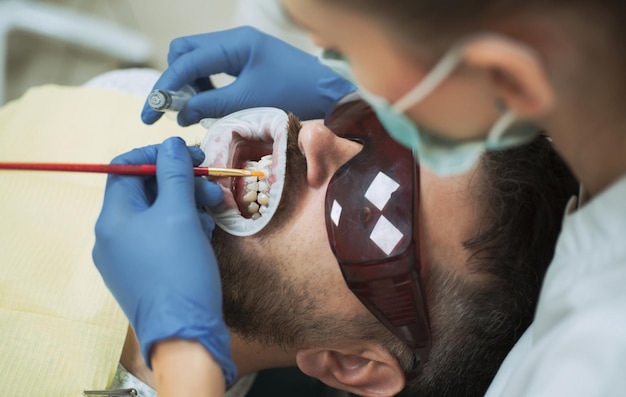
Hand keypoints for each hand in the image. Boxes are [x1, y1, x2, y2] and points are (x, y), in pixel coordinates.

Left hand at [92, 137, 235, 385]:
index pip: (126, 168)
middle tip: (211, 183)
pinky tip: (205, 232)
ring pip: (156, 214)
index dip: (157, 154)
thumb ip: (174, 174)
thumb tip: (171, 142)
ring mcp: (127, 257)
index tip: (189, 154)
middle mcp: (112, 236)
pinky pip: (160, 237)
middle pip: (145, 191)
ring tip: (213, 210)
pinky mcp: (144, 272)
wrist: (183, 332)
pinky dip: (182, 227)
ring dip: (186, 204)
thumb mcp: (179, 215)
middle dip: (180, 182)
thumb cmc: (179, 270)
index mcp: (113, 218)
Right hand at [141, 26, 355, 125]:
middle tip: (175, 111)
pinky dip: (207, 86)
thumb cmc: (296, 95)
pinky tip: (213, 105)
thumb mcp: (249, 102)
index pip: (185, 62)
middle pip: (186, 52)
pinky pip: (215, 69)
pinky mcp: (248, 61)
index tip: (150, 115)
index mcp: (234, 44)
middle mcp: (234, 41)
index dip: (164, 89)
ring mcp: (241, 49)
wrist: (331, 96)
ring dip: (191, 85)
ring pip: (198, 60)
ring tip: (196, 111)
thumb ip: (211, 105)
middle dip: (175, 81)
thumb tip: (179, 114)